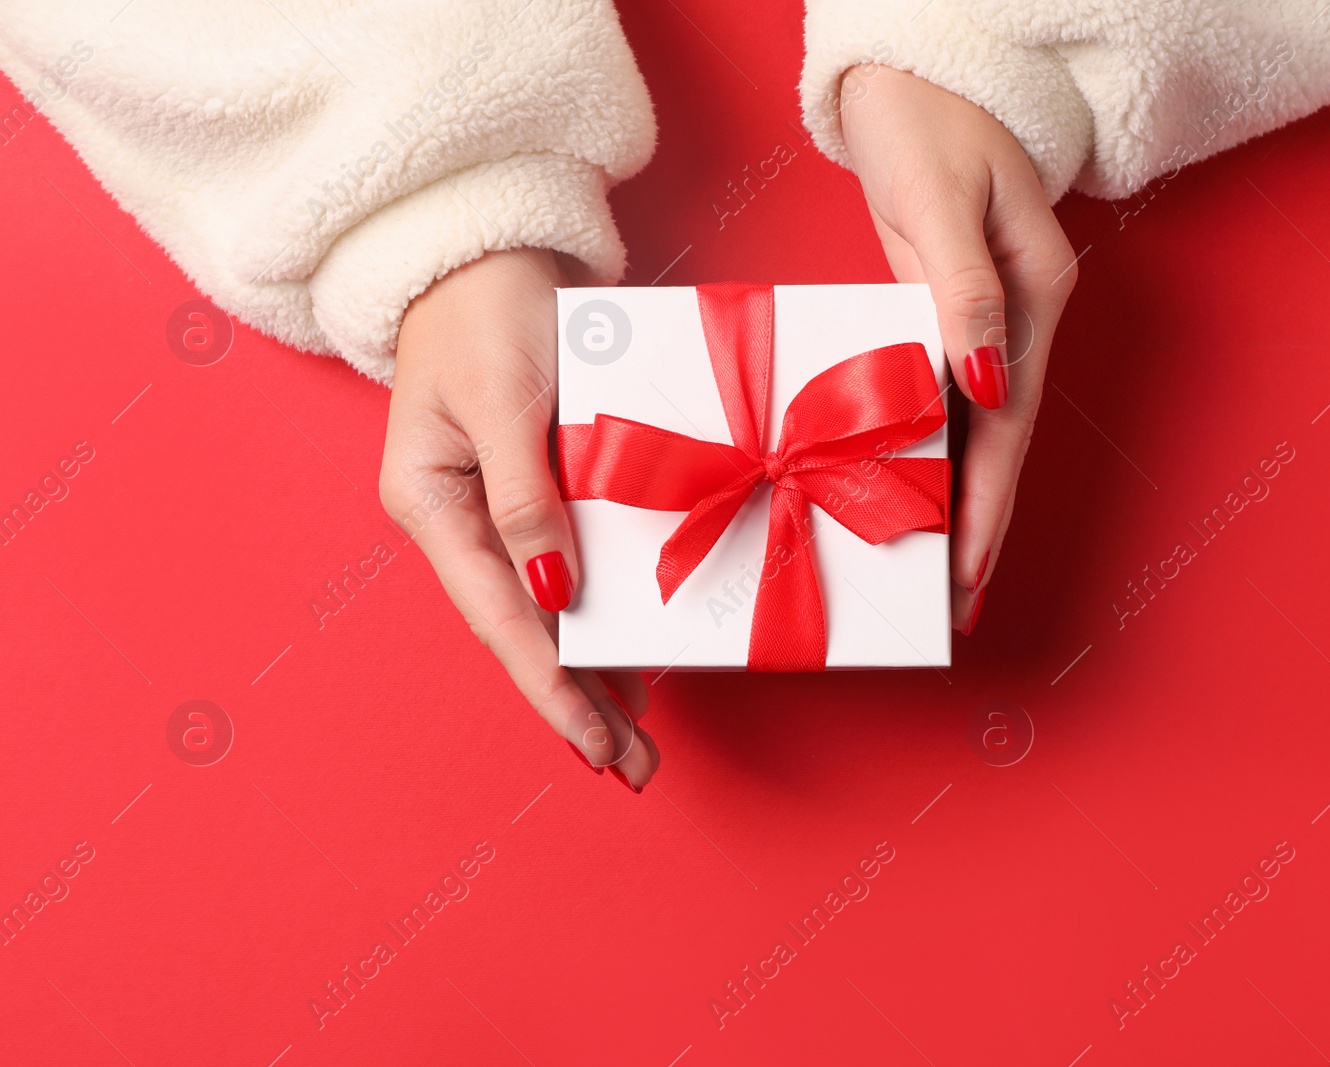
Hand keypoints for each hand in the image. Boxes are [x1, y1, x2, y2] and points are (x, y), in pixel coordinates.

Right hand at [381, 248, 658, 791]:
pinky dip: (601, 610)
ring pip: (549, 608)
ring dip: (595, 667)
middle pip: (525, 630)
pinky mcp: (535, 486)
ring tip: (641, 731)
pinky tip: (632, 651)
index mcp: (433, 506)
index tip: (597, 745)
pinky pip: (570, 564)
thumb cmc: (485, 310)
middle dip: (578, 700)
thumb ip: (528, 498)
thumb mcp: (505, 401)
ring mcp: (496, 507)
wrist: (483, 245)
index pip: (501, 618)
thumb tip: (556, 594)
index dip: (550, 687)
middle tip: (636, 767)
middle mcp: (461, 520)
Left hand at [840, 66, 1078, 633]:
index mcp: (1032, 294)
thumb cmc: (927, 120)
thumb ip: (962, 289)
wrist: (917, 70)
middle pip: (998, 439)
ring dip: (954, 497)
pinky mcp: (947, 309)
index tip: (968, 572)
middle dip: (977, 524)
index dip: (988, 501)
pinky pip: (941, 396)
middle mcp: (1018, 316)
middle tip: (952, 603)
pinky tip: (909, 488)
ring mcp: (984, 316)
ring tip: (930, 569)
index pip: (1009, 421)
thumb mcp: (942, 198)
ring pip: (972, 427)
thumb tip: (984, 380)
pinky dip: (928, 448)